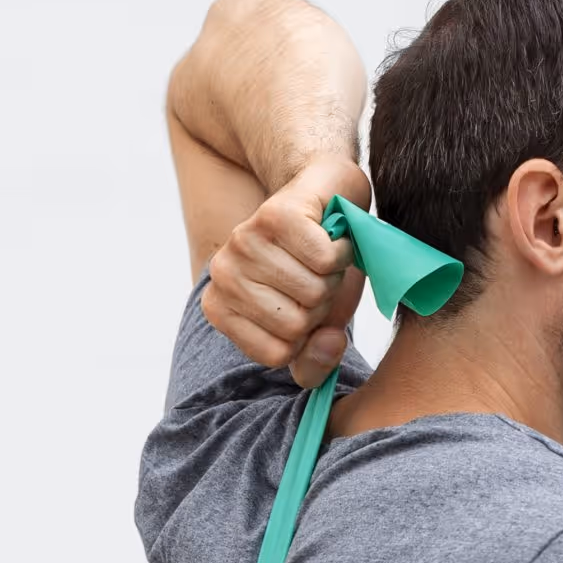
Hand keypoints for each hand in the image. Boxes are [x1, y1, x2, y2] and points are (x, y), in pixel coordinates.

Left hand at [202, 156, 371, 388]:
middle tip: (314, 274)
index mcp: (221, 309)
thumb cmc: (316, 267)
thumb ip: (316, 362)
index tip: (302, 304)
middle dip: (321, 304)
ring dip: (333, 275)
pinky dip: (342, 251)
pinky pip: (324, 260)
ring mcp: (244, 242)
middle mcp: (222, 276)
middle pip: (295, 325)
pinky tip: (331, 237)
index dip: (306, 335)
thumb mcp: (316, 328)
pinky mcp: (274, 215)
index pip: (277, 354)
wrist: (325, 199)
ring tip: (321, 254)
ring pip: (312, 292)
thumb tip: (328, 343)